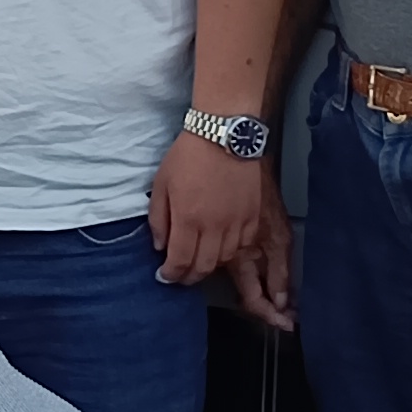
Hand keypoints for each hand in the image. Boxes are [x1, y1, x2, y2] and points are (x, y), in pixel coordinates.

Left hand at [150, 130, 292, 328]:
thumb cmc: (189, 155)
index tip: (165, 276)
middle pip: (204, 267)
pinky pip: (243, 245)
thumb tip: (160, 246)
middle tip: (180, 275)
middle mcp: (215, 226)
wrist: (224, 134)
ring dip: (210, 264)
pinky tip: (221, 245)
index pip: (180, 261)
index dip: (171, 274)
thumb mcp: (161, 184)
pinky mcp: (253, 215)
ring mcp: (237, 222)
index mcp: (188, 219)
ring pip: (225, 259)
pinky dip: (231, 251)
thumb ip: (158, 219)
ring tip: (199, 260)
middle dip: (189, 276)